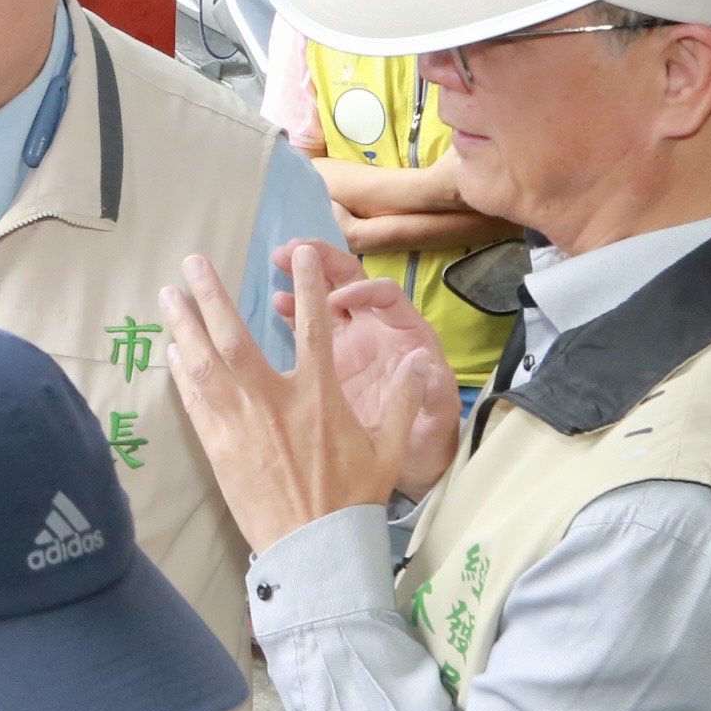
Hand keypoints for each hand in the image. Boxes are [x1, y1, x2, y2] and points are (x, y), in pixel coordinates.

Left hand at [160, 244, 422, 552]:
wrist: (313, 547)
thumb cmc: (352, 499)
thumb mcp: (388, 449)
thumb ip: (402, 401)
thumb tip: (421, 362)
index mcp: (319, 395)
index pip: (313, 326)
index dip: (308, 286)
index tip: (300, 253)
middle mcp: (274, 401)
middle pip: (235, 336)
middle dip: (212, 295)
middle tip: (193, 262)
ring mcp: (240, 423)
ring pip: (204, 363)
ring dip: (184, 326)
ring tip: (167, 296)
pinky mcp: (217, 447)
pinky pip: (194, 400)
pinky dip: (182, 372)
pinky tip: (172, 350)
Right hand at [282, 264, 461, 496]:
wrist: (413, 460)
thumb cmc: (430, 437)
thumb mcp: (435, 418)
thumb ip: (432, 392)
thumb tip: (424, 364)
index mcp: (407, 334)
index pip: (386, 297)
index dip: (361, 291)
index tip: (334, 300)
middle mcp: (380, 328)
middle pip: (354, 281)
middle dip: (326, 261)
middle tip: (295, 250)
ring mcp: (354, 340)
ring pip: (329, 294)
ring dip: (306, 275)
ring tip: (278, 260)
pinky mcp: (333, 357)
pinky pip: (314, 324)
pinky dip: (296, 310)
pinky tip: (275, 302)